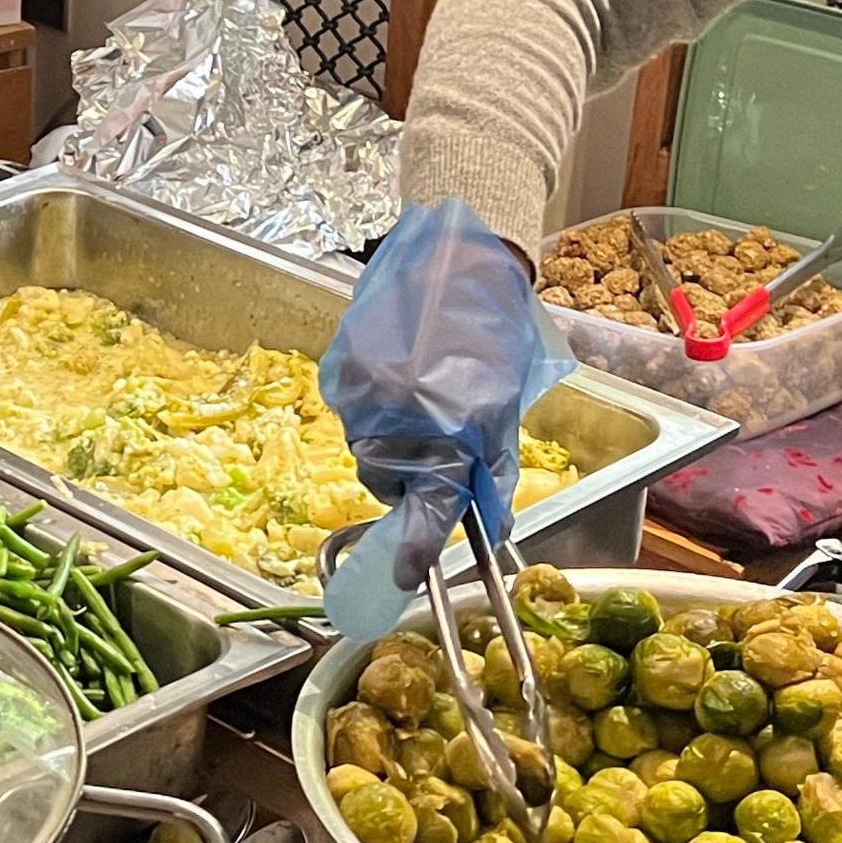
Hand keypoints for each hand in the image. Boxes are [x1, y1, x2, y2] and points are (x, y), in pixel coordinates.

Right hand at [318, 199, 577, 636]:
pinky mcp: (338, 368)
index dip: (414, 550)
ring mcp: (359, 392)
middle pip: (389, 481)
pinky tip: (398, 374)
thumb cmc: (491, 336)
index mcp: (446, 430)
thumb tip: (489, 527)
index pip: (428, 509)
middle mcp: (395, 416)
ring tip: (422, 392)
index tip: (405, 580)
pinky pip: (353, 410)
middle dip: (413, 476)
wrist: (453, 262)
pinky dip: (374, 406)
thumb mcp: (503, 408)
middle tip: (441, 442)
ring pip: (368, 446)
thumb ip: (491, 470)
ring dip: (393, 438)